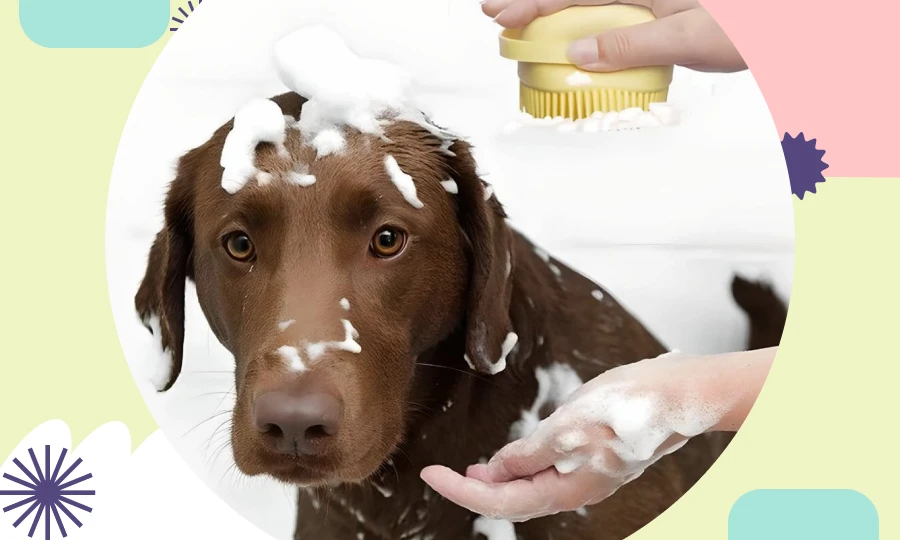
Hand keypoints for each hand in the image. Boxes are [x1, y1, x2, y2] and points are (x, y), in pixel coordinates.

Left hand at [421, 349, 771, 520]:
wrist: (682, 391)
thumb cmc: (633, 405)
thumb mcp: (571, 426)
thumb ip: (532, 451)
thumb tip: (496, 470)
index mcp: (570, 486)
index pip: (503, 500)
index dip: (462, 490)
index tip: (430, 473)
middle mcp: (576, 487)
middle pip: (514, 500)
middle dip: (475, 489)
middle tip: (441, 472)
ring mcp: (587, 473)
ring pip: (531, 488)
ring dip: (497, 480)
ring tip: (470, 468)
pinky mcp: (593, 454)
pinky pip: (548, 471)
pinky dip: (522, 466)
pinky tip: (512, 454)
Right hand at [481, 0, 745, 72]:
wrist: (798, 23)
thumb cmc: (750, 24)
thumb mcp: (687, 38)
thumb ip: (630, 45)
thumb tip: (577, 51)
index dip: (532, 2)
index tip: (498, 13)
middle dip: (535, 2)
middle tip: (497, 15)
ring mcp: (653, 1)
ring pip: (593, 2)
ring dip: (558, 14)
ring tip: (526, 25)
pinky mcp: (665, 12)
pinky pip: (615, 15)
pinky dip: (588, 24)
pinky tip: (578, 37)